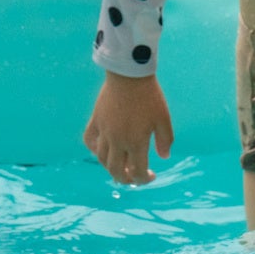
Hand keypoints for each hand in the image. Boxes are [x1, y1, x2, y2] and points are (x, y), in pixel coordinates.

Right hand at [83, 70, 173, 184]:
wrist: (129, 73)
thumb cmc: (150, 95)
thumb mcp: (163, 118)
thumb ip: (165, 140)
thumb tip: (164, 157)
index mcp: (136, 142)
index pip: (138, 172)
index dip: (145, 179)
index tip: (152, 175)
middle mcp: (117, 140)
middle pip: (116, 171)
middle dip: (126, 179)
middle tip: (134, 177)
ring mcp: (104, 131)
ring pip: (101, 159)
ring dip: (110, 168)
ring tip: (120, 166)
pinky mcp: (96, 120)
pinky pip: (89, 140)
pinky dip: (94, 149)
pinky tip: (102, 149)